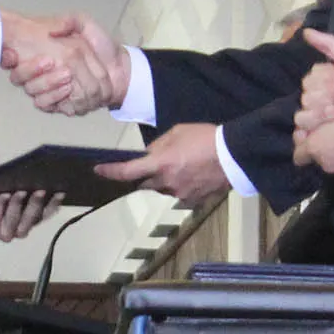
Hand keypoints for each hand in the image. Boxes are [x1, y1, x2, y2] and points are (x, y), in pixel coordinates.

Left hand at [0, 189, 62, 241]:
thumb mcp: (9, 190)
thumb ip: (22, 187)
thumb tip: (36, 173)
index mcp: (29, 220)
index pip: (46, 214)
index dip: (54, 204)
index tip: (60, 192)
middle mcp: (20, 229)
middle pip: (33, 220)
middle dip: (36, 205)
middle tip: (39, 190)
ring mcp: (6, 233)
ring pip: (16, 224)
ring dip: (18, 207)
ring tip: (19, 192)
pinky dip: (0, 206)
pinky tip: (3, 195)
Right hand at [10, 13, 128, 115]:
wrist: (119, 67)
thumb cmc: (99, 46)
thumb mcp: (84, 24)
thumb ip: (68, 21)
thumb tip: (51, 30)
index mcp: (40, 54)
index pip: (11, 58)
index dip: (6, 57)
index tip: (12, 53)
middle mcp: (39, 74)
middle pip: (18, 78)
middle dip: (31, 70)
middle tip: (49, 61)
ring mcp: (47, 91)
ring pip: (34, 93)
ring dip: (49, 84)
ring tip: (67, 74)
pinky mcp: (58, 105)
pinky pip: (48, 106)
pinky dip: (58, 97)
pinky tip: (69, 88)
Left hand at [93, 123, 230, 206]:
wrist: (234, 155)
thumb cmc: (205, 138)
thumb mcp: (177, 132)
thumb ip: (157, 146)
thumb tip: (146, 155)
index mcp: (160, 164)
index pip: (127, 172)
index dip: (110, 172)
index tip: (98, 170)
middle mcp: (167, 183)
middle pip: (144, 183)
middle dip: (145, 175)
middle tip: (156, 163)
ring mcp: (179, 194)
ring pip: (162, 189)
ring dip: (164, 180)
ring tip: (182, 165)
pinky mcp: (192, 201)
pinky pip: (177, 194)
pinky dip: (179, 185)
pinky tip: (192, 174)